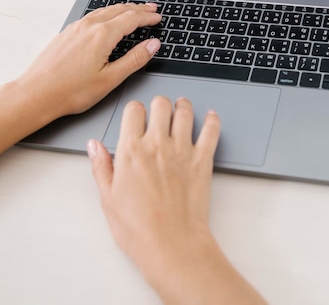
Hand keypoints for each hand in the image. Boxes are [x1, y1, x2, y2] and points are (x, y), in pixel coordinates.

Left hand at [15, 3, 161, 118]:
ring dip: (123, 9)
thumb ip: (134, 59)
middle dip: (138, 9)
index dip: (147, 17)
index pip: (132, 18)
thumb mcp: (110, 79)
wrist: (36, 94)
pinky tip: (107, 19)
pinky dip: (107, 13)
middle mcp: (89, 26)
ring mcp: (76, 27)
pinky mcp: (67, 32)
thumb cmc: (70, 91)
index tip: (157, 18)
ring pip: (105, 10)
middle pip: (120, 10)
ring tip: (134, 10)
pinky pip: (93, 15)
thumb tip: (152, 45)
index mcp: (102, 35)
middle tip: (151, 9)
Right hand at [88, 97, 266, 304]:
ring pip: (184, 112)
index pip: (133, 110)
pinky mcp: (202, 160)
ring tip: (181, 107)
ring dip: (182, 106)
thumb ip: (101, 167)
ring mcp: (182, 150)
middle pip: (160, 104)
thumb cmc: (139, 229)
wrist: (171, 245)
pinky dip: (213, 121)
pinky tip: (211, 117)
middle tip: (158, 111)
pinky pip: (211, 131)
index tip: (135, 116)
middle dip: (158, 104)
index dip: (134, 110)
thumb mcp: (108, 199)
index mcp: (131, 151)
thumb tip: (94, 146)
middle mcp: (157, 144)